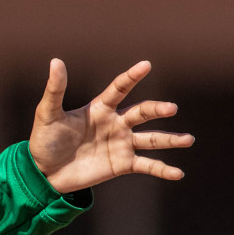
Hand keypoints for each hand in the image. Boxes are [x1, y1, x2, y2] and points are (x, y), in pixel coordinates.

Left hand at [29, 59, 193, 193]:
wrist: (44, 172)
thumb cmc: (45, 140)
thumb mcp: (47, 114)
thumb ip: (55, 90)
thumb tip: (56, 61)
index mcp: (99, 108)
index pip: (119, 89)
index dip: (131, 77)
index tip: (146, 65)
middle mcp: (115, 123)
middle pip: (141, 113)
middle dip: (156, 110)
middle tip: (171, 108)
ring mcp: (121, 144)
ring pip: (152, 139)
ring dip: (170, 139)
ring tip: (189, 139)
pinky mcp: (122, 165)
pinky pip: (147, 165)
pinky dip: (163, 169)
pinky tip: (178, 173)